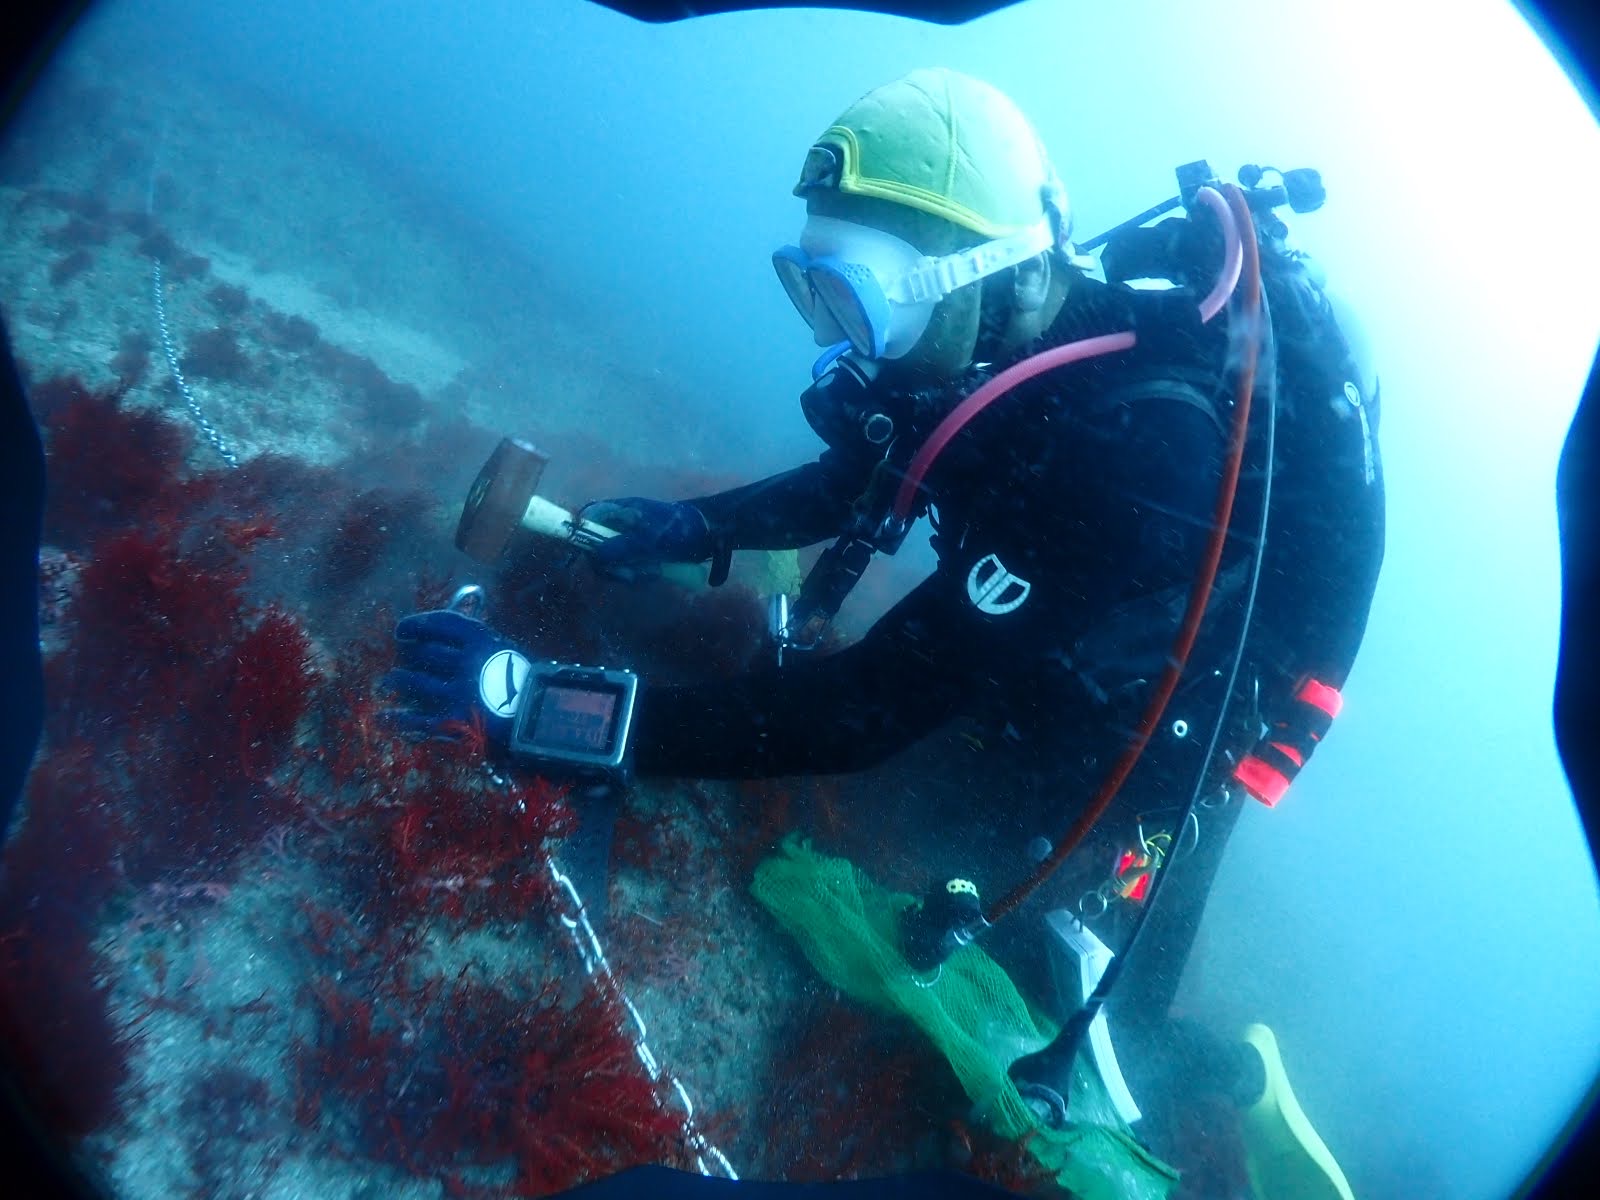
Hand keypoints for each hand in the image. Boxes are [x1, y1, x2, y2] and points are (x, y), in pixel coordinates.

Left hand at [382, 609, 529, 746]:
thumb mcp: (505, 653)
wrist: (541, 723)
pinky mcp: (452, 723)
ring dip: (396, 680)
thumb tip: (450, 628)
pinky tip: (384, 717)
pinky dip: (395, 718)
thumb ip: (477, 642)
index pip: (440, 624)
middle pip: (423, 652)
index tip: (402, 629)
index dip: (416, 624)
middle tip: (400, 657)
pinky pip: (414, 719)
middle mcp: (465, 664)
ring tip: (389, 682)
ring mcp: (456, 694)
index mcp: (482, 641)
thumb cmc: (525, 686)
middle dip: (406, 653)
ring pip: (413, 681)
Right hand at [582, 497, 711, 567]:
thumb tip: (595, 556)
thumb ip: (621, 548)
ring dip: (628, 572)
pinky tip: (655, 574)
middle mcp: (619, 524)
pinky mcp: (639, 553)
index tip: (593, 556)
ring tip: (651, 573)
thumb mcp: (649, 541)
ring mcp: (629, 539)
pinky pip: (628, 567)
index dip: (582, 535)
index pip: (588, 518)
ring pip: (613, 561)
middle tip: (630, 576)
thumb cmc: (677, 531)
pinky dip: (639, 574)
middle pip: (597, 547)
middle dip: (612, 565)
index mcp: (619, 511)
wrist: (708, 534)